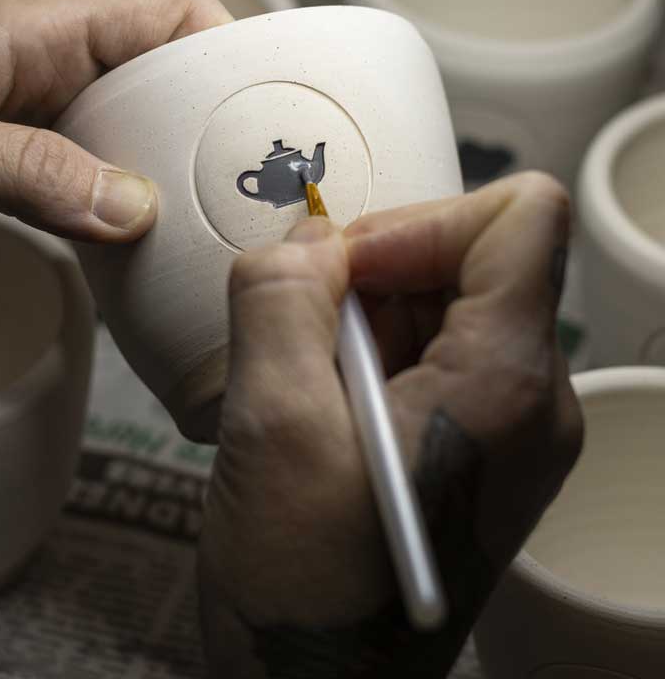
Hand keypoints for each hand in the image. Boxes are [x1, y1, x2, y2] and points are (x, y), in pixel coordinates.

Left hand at [0, 0, 231, 270]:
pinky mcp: (43, 166)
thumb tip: (128, 206)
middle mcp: (52, 68)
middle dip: (214, 118)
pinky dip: (143, 199)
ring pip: (148, 127)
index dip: (222, 49)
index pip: (164, 10)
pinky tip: (153, 235)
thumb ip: (19, 168)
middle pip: (169, 72)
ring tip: (215, 211)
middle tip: (248, 176)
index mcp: (34, 32)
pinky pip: (115, 172)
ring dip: (181, 166)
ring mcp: (50, 119)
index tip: (257, 109)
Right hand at [198, 172, 582, 677]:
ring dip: (359, 321)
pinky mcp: (473, 443)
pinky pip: (427, 350)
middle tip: (301, 344)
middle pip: (470, 255)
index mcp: (508, 382)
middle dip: (372, 277)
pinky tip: (322, 412)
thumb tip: (307, 239)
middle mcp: (531, 396)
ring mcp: (507, 423)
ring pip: (440, 300)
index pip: (521, 216)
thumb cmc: (304, 587)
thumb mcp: (272, 424)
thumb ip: (281, 300)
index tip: (341, 279)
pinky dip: (365, 356)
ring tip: (307, 393)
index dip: (420, 222)